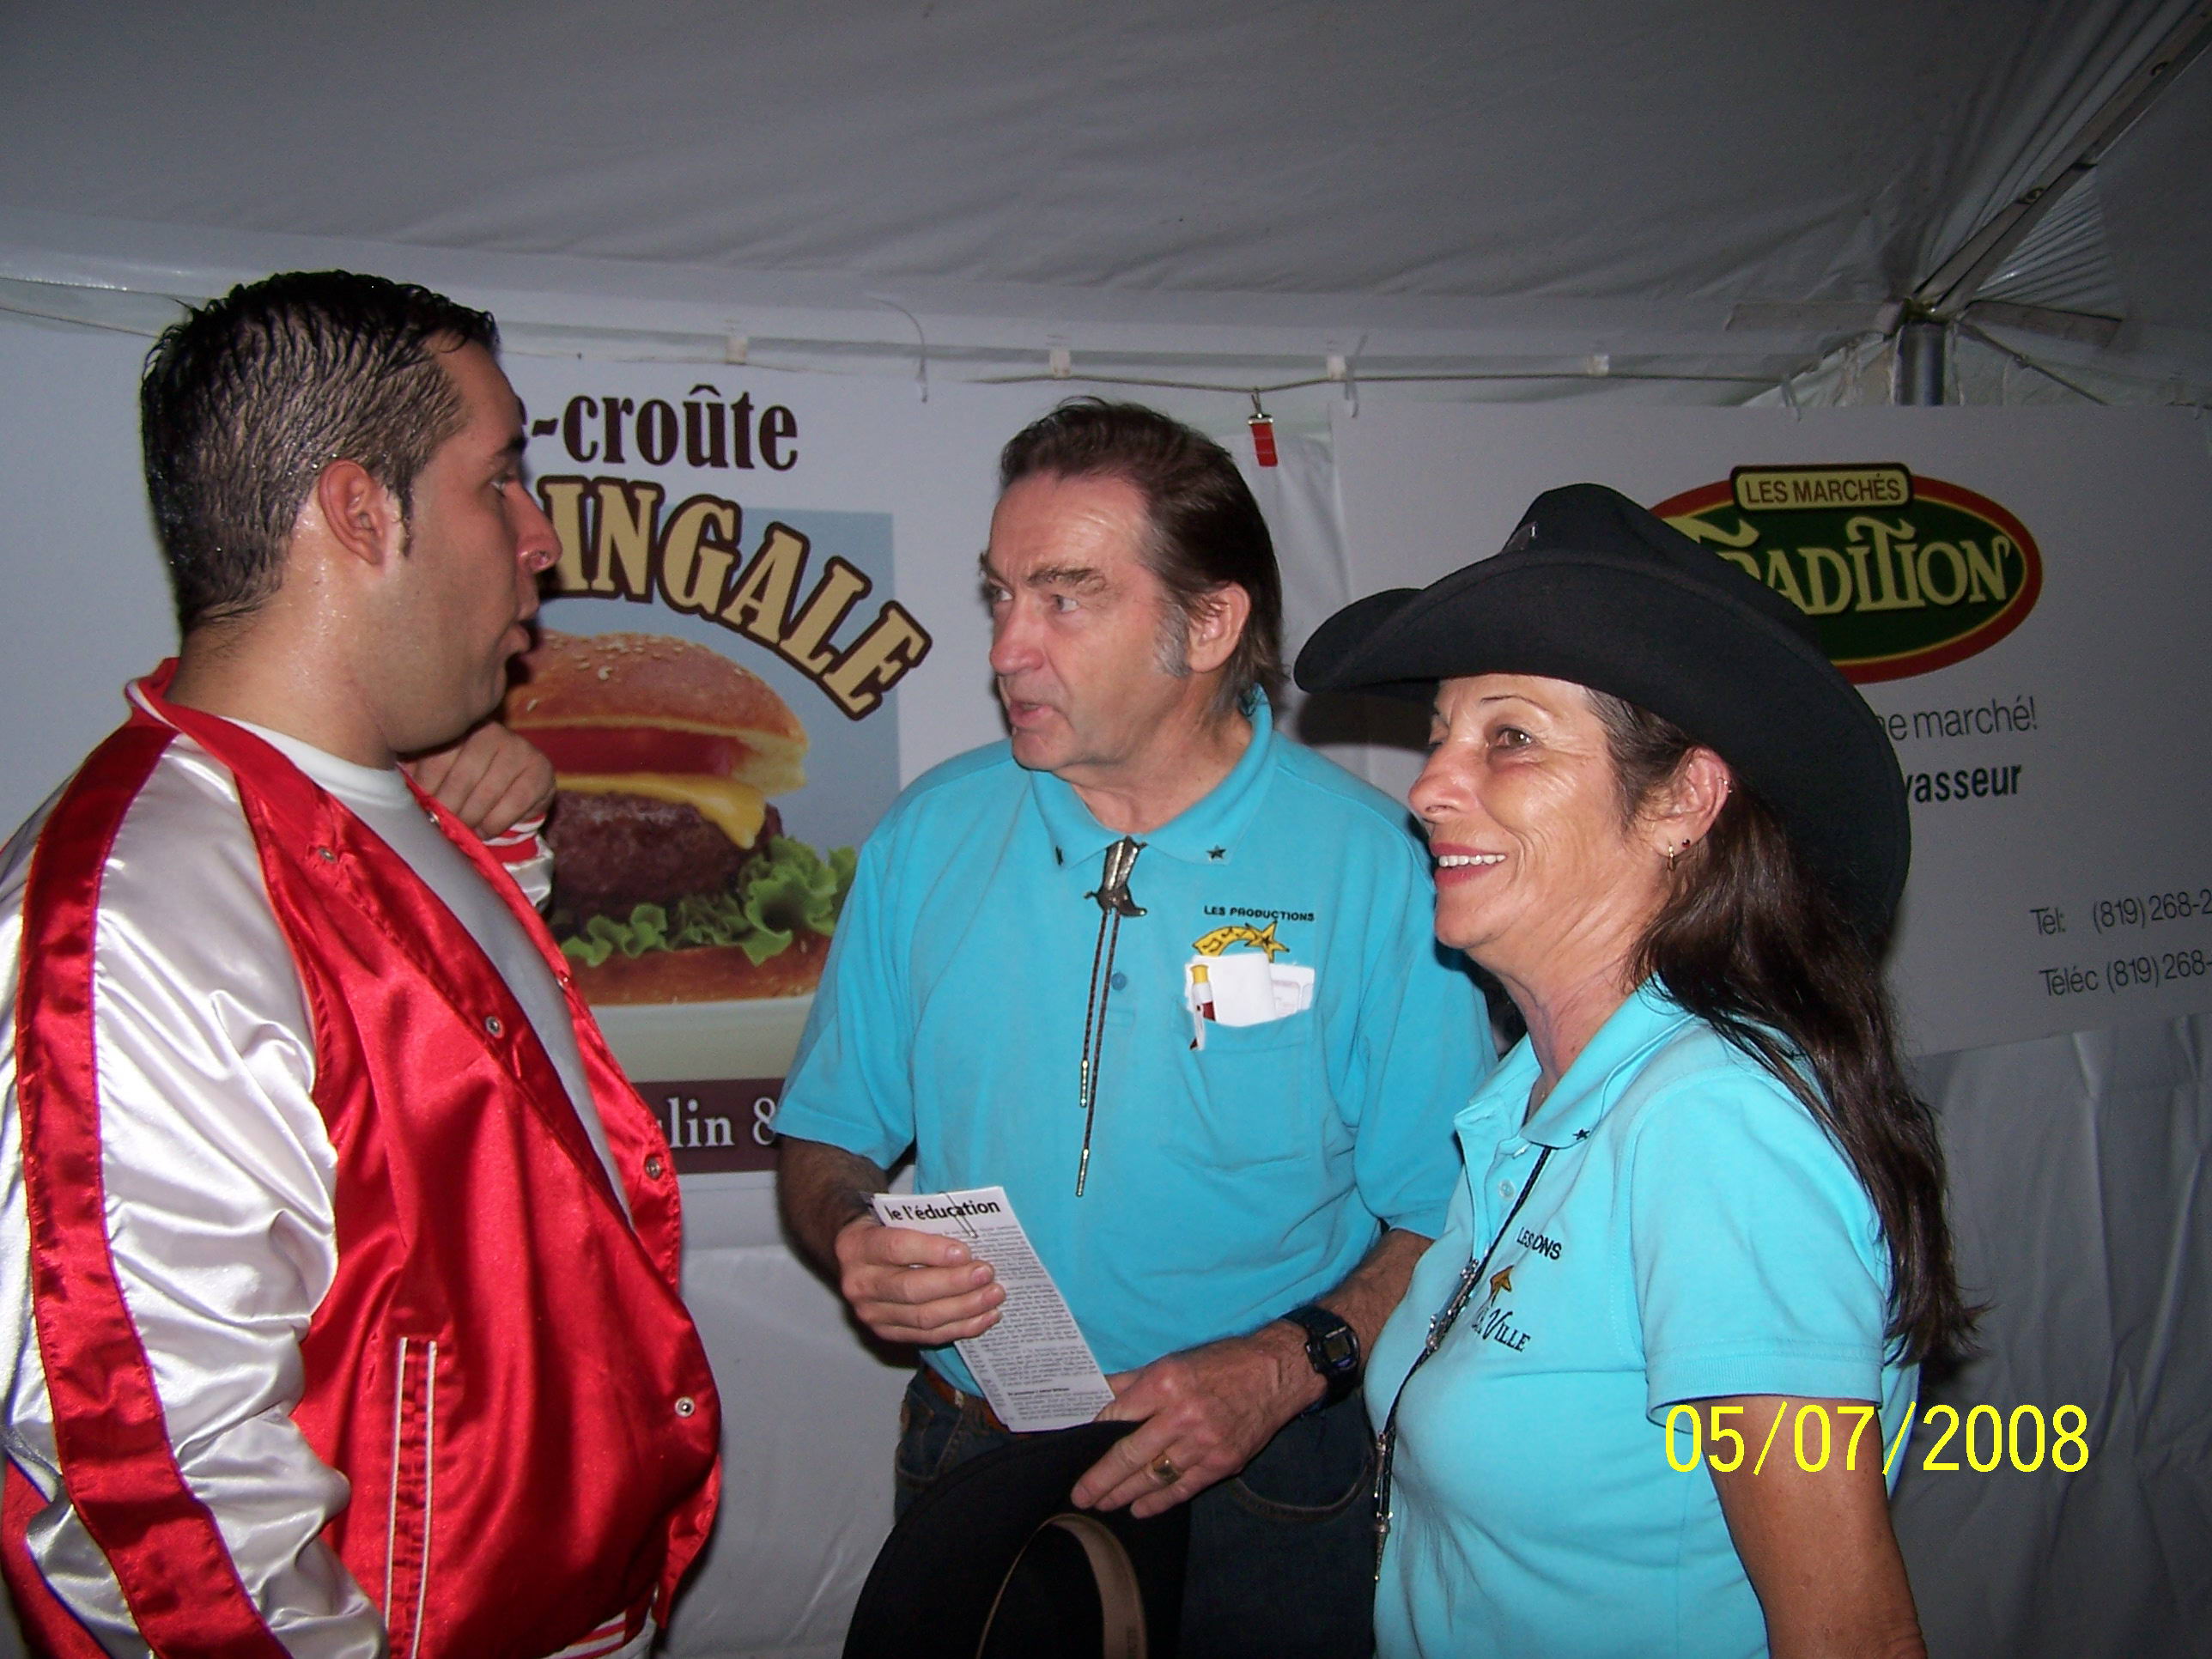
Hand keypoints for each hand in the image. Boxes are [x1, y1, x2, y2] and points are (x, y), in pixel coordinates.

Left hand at [404, 722, 555, 837]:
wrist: (513, 783)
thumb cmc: (465, 778)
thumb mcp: (438, 769)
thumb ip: (417, 773)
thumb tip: (388, 794)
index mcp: (458, 726)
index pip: (437, 758)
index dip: (427, 789)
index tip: (420, 811)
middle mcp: (491, 731)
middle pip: (461, 779)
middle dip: (448, 810)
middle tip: (438, 829)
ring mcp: (519, 749)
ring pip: (487, 794)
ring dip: (470, 820)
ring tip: (460, 832)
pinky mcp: (540, 769)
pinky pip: (515, 803)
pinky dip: (496, 823)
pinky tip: (485, 830)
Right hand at [833, 1217, 1004, 1346]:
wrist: (857, 1256)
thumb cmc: (886, 1229)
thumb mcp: (894, 1216)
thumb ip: (925, 1225)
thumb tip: (973, 1236)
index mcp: (858, 1246)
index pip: (896, 1248)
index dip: (932, 1251)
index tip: (965, 1252)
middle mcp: (859, 1284)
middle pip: (912, 1289)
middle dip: (955, 1283)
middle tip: (987, 1273)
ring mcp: (871, 1313)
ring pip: (923, 1317)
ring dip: (965, 1308)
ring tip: (994, 1295)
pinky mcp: (886, 1332)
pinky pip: (928, 1335)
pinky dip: (961, 1327)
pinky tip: (985, 1317)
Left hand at [1072, 1326, 1320, 1517]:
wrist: (1276, 1373)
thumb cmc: (1221, 1363)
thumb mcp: (1173, 1361)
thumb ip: (1133, 1381)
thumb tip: (1096, 1394)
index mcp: (1166, 1383)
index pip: (1118, 1414)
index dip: (1096, 1432)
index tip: (1080, 1446)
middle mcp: (1182, 1415)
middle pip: (1130, 1454)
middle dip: (1101, 1479)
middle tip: (1080, 1496)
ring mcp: (1204, 1443)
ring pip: (1154, 1476)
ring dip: (1124, 1494)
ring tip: (1102, 1504)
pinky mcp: (1223, 1463)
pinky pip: (1183, 1488)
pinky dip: (1159, 1501)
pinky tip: (1139, 1509)